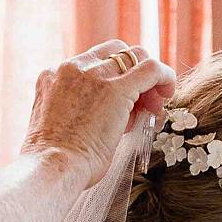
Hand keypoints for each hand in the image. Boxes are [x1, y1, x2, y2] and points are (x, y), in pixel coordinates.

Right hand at [21, 41, 175, 185]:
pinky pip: (151, 69)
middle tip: (144, 104)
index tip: (123, 103)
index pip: (93, 62)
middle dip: (133, 74)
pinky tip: (168, 93)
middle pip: (115, 53)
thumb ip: (78, 113)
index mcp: (53, 76)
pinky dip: (165, 77)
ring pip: (135, 56)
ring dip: (149, 79)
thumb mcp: (60, 127)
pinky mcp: (116, 89)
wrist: (52, 168)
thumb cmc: (56, 162)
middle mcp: (72, 68)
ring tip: (153, 107)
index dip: (114, 78)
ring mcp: (94, 75)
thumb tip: (109, 120)